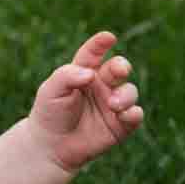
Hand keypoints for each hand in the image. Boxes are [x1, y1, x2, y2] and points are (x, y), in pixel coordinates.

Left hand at [27, 30, 141, 174]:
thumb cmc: (49, 113)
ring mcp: (113, 104)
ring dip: (125, 95)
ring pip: (129, 91)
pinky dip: (134, 113)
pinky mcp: (121, 124)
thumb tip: (90, 74)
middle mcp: (101, 84)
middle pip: (118, 69)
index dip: (101, 44)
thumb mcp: (51, 90)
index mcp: (84, 71)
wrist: (50, 146)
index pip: (93, 53)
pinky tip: (127, 114)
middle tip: (119, 70)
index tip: (109, 37)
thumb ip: (67, 76)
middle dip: (121, 66)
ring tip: (113, 104)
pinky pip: (135, 115)